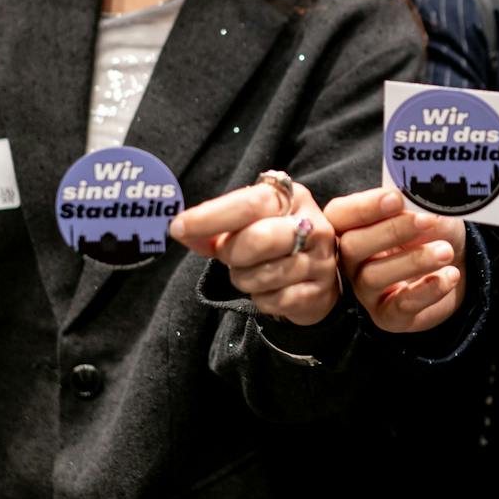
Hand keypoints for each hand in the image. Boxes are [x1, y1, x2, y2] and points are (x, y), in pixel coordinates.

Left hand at [171, 180, 339, 325]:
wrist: (316, 278)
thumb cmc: (273, 245)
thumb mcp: (247, 226)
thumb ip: (215, 228)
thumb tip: (181, 230)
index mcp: (292, 197)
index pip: (249, 203)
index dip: (211, 216)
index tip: (179, 227)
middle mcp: (312, 225)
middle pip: (258, 239)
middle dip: (231, 252)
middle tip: (228, 256)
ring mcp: (319, 260)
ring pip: (263, 275)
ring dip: (244, 278)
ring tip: (252, 272)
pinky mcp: (319, 292)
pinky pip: (274, 301)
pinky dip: (261, 298)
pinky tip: (269, 289)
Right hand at [327, 188, 465, 331]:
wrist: (456, 267)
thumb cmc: (432, 233)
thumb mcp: (428, 212)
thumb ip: (417, 206)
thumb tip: (415, 201)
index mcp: (351, 226)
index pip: (340, 214)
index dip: (364, 206)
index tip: (396, 198)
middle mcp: (350, 260)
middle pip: (350, 246)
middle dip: (390, 231)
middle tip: (427, 221)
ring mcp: (365, 291)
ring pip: (373, 277)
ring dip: (413, 261)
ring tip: (445, 251)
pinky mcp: (386, 316)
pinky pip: (398, 306)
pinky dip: (427, 290)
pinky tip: (449, 275)